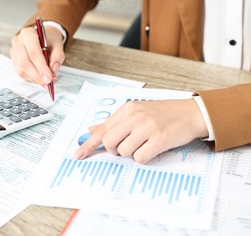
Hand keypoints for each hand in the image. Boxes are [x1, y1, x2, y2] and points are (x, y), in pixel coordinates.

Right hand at [10, 25, 64, 86]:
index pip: (33, 53)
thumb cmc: (49, 40)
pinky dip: (32, 79)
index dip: (41, 67)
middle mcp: (18, 42)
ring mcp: (14, 52)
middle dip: (37, 76)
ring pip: (21, 70)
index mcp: (28, 34)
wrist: (41, 37)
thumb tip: (54, 69)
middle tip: (48, 82)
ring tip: (46, 81)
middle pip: (25, 63)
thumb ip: (58, 56)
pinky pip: (21, 73)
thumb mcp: (58, 45)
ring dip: (35, 79)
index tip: (49, 78)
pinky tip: (40, 78)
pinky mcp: (14, 61)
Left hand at [74, 99, 208, 163]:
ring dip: (131, 153)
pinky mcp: (159, 139)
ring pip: (124, 152)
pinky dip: (142, 158)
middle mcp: (135, 117)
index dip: (88, 145)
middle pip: (109, 142)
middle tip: (126, 146)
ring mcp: (147, 127)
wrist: (191, 113)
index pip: (102, 130)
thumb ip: (114, 122)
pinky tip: (151, 149)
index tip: (78, 155)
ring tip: (143, 144)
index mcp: (127, 110)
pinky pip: (140, 157)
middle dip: (114, 150)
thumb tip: (91, 129)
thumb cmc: (162, 114)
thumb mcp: (136, 112)